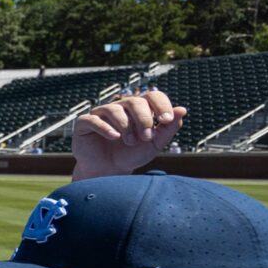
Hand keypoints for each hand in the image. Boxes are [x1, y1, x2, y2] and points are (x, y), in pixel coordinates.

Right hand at [70, 90, 184, 180]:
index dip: (161, 105)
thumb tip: (182, 110)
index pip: (152, 96)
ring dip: (126, 126)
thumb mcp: (154, 144)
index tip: (166, 120)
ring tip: (130, 141)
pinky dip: (105, 127)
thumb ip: (168, 128)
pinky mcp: (84, 123)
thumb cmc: (131, 155)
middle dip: (143, 119)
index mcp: (139, 109)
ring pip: (115, 109)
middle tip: (145, 137)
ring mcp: (101, 114)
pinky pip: (94, 119)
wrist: (109, 171)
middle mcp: (120, 107)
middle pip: (134, 101)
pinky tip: (114, 137)